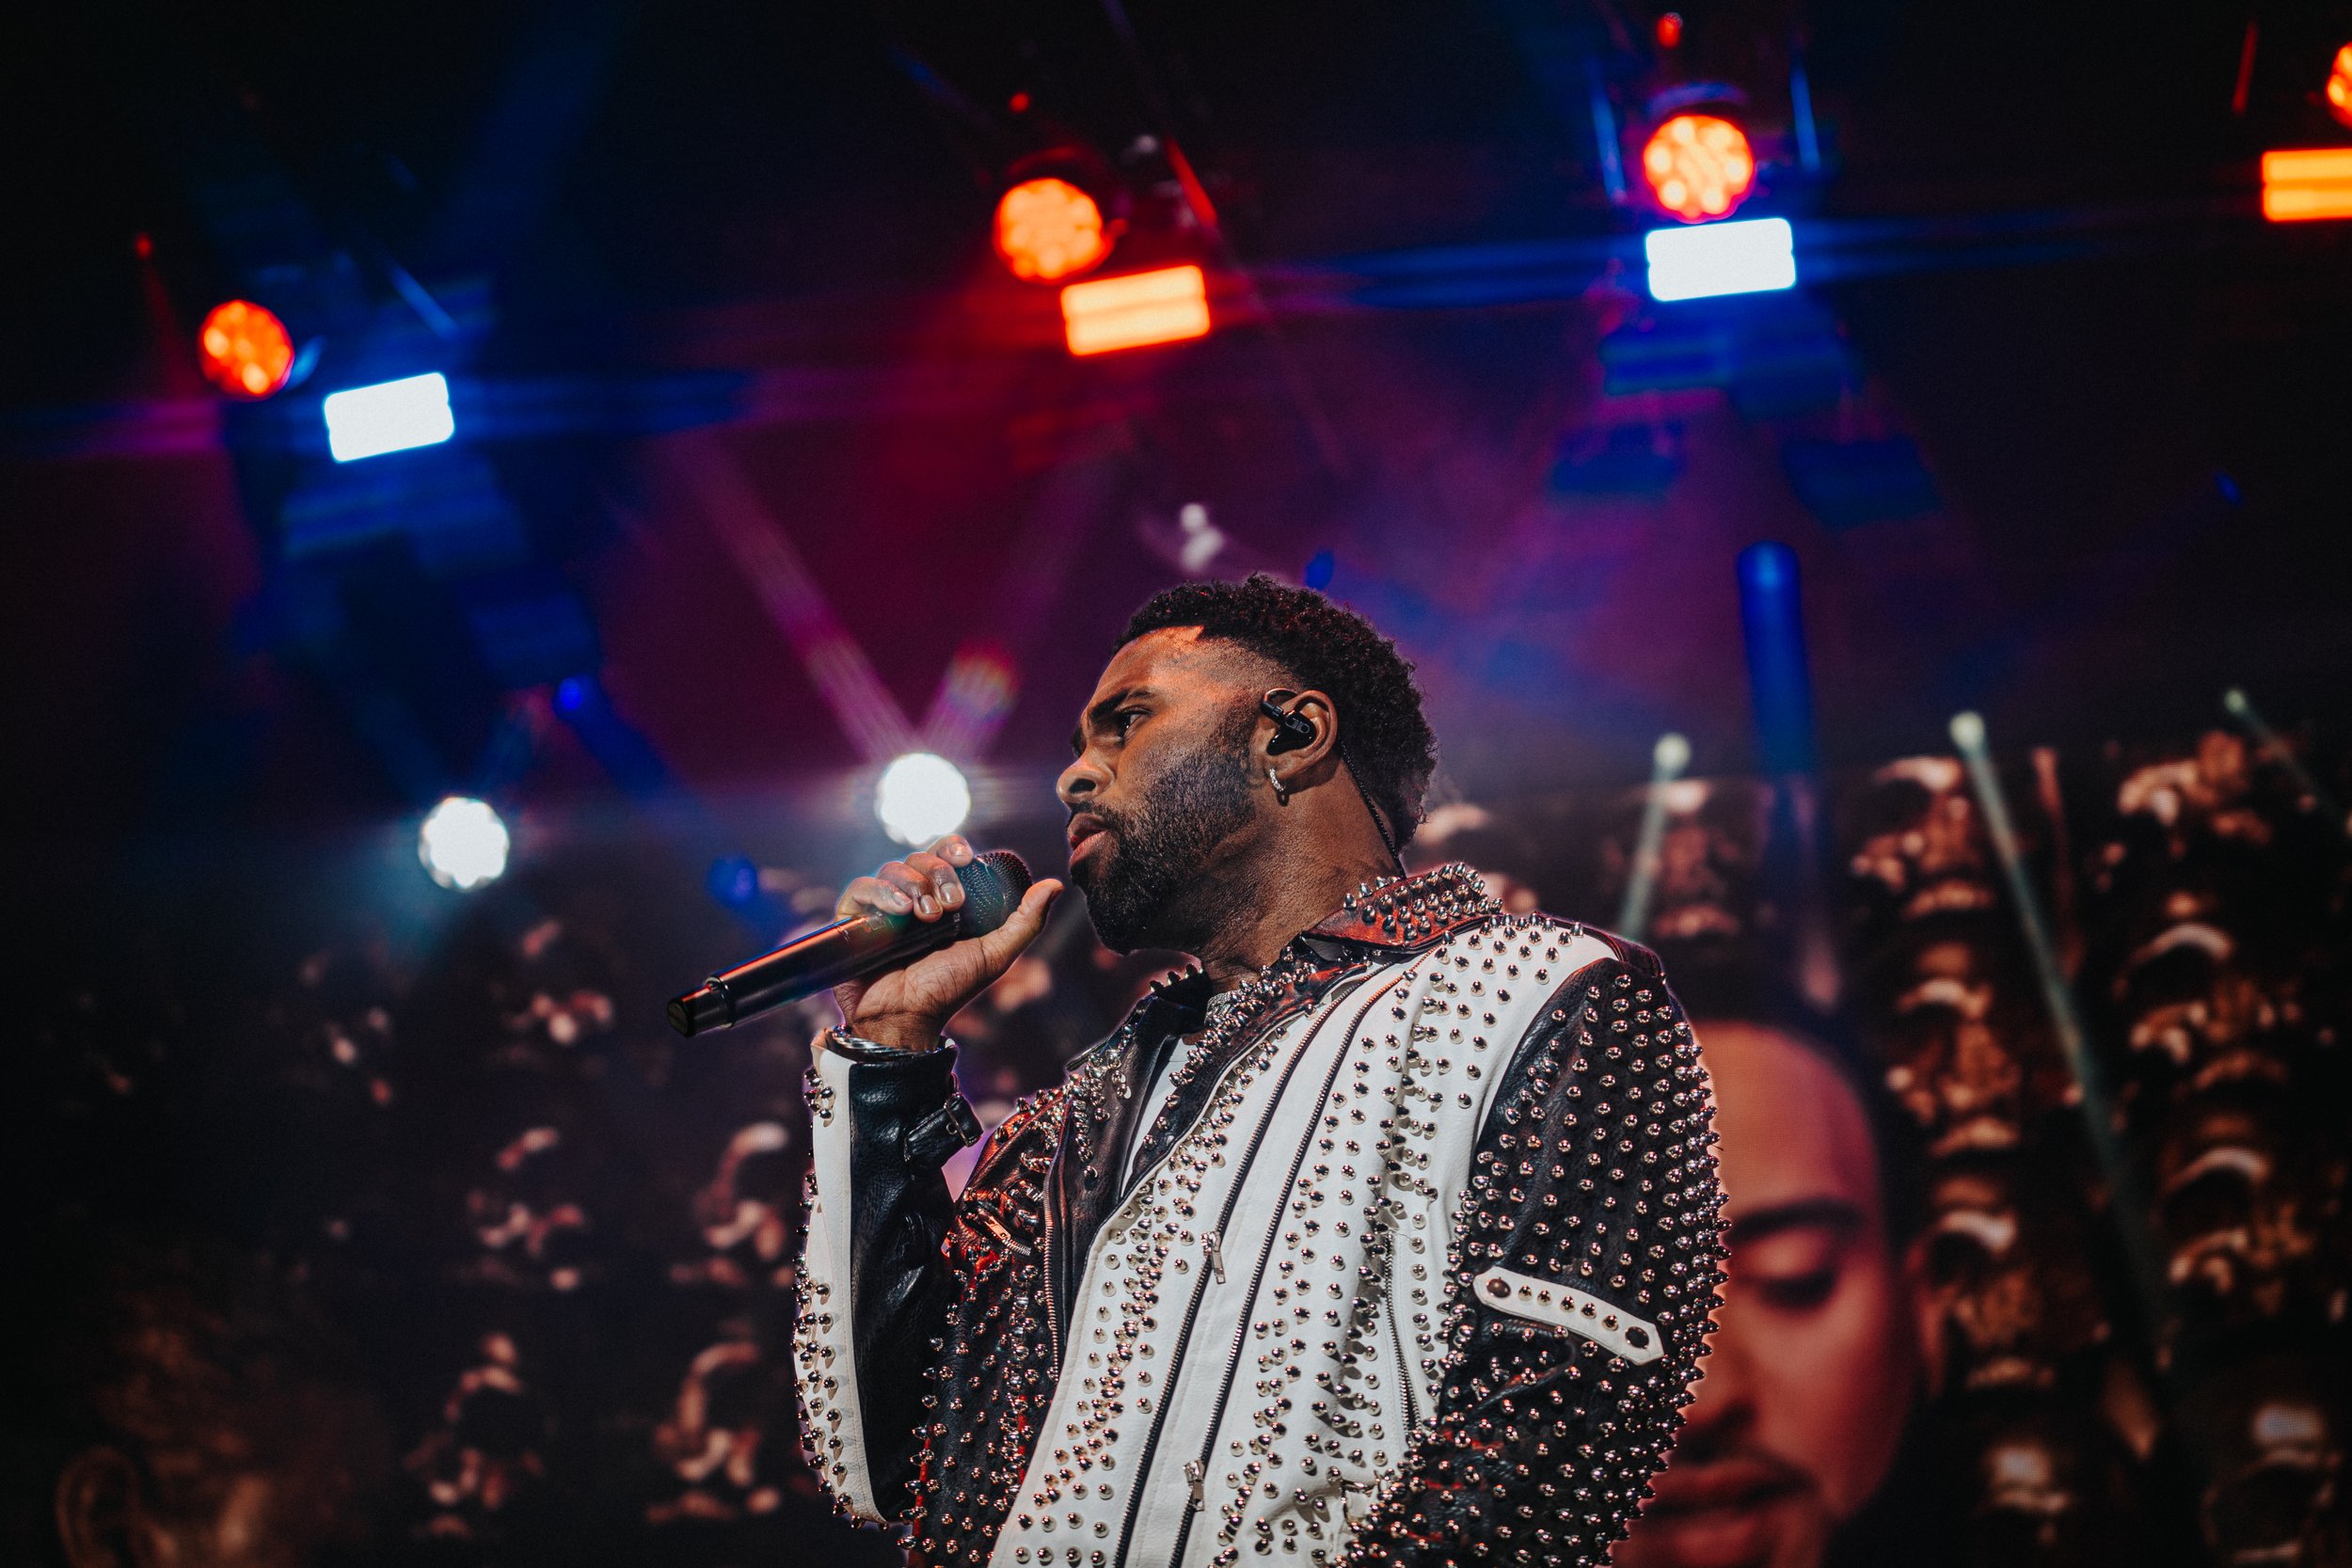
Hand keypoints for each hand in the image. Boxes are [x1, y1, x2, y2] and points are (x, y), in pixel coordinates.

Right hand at [830, 834, 1063, 1052]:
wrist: (906, 1020)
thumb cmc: (948, 990)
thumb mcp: (994, 955)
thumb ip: (1025, 922)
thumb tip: (1054, 885)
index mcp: (941, 899)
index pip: (943, 854)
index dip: (952, 849)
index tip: (965, 859)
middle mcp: (910, 898)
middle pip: (919, 858)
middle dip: (937, 874)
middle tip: (950, 905)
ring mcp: (880, 909)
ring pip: (891, 870)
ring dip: (912, 885)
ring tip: (925, 917)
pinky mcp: (853, 921)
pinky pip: (861, 888)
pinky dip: (880, 893)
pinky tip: (899, 912)